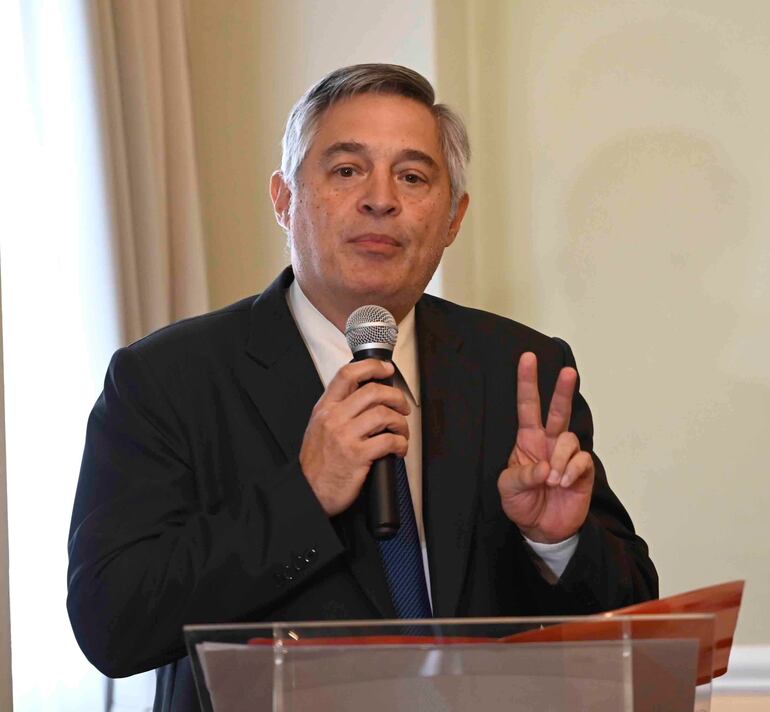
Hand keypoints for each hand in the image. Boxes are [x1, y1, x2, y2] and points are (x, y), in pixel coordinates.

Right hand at [300, 359, 409, 515]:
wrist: (308, 492)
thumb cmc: (316, 463)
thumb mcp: (319, 427)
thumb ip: (338, 410)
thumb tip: (366, 396)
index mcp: (325, 408)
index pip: (347, 374)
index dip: (371, 367)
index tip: (386, 369)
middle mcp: (334, 418)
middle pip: (373, 391)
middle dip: (396, 396)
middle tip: (402, 406)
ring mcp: (345, 436)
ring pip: (384, 414)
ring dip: (400, 422)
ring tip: (401, 431)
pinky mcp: (357, 455)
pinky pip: (389, 441)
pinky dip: (400, 444)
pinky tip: (398, 449)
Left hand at [497, 352, 594, 542]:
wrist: (542, 529)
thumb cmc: (522, 503)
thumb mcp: (509, 489)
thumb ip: (522, 476)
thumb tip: (544, 468)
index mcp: (527, 440)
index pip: (527, 406)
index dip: (526, 382)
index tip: (527, 358)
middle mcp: (549, 442)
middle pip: (558, 410)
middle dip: (562, 390)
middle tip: (567, 372)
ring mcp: (566, 456)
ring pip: (569, 438)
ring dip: (560, 459)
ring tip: (552, 480)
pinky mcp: (582, 471)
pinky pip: (581, 461)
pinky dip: (572, 471)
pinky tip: (564, 483)